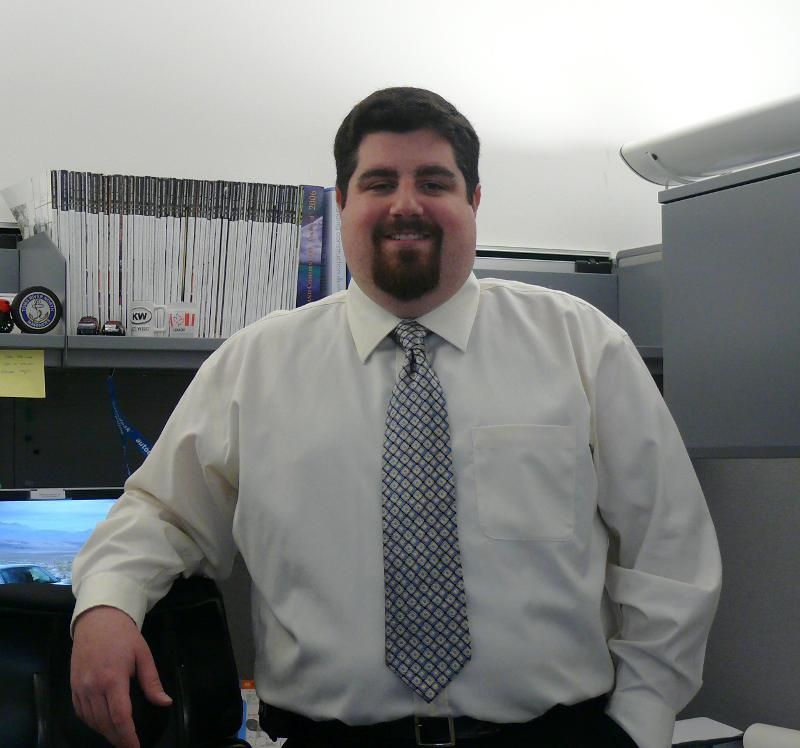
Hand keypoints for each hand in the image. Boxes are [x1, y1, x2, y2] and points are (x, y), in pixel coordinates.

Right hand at [71, 606, 172, 747]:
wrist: (98, 620)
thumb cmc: (124, 636)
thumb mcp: (143, 655)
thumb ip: (152, 682)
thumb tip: (165, 702)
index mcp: (113, 679)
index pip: (120, 716)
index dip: (128, 736)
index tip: (135, 747)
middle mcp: (93, 687)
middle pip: (104, 723)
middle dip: (118, 738)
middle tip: (129, 745)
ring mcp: (80, 688)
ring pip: (91, 721)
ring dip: (105, 732)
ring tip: (119, 736)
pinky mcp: (72, 687)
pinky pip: (80, 712)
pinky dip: (91, 722)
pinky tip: (102, 724)